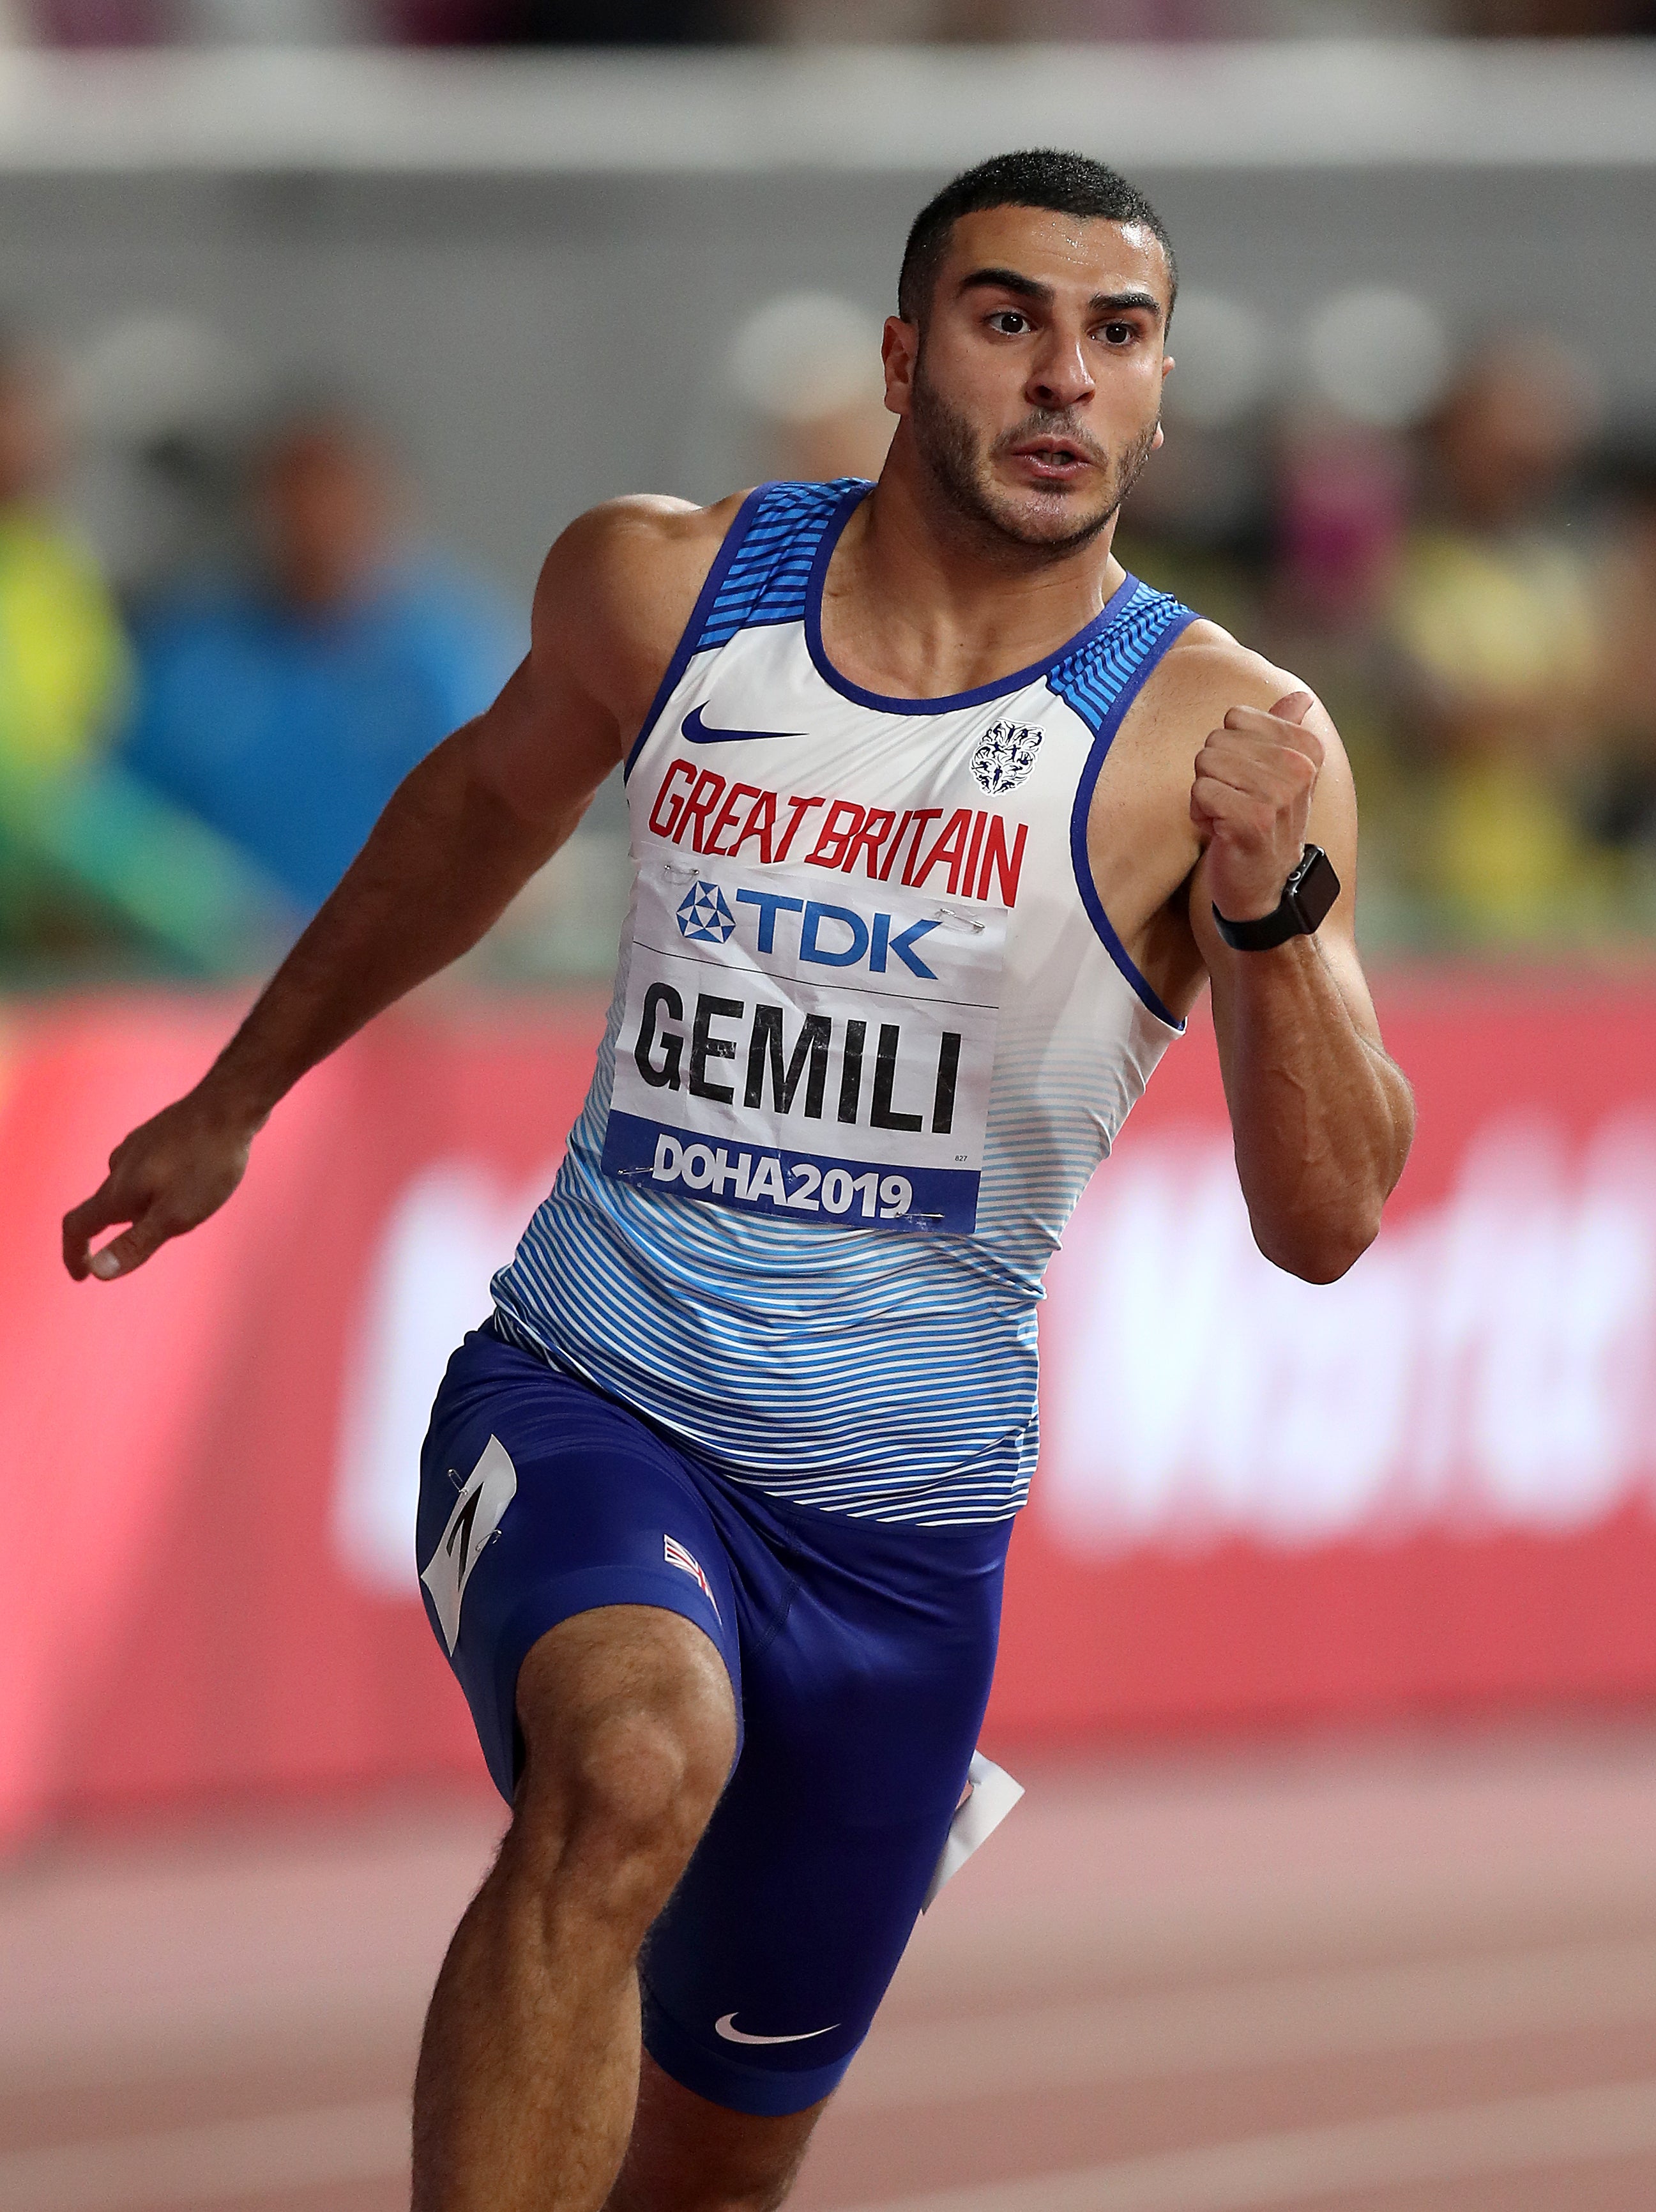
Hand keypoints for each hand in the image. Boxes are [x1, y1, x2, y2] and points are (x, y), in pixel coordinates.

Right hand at [62, 1087, 258, 1281]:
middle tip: (173, 1232)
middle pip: (105, 1209)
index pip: (77, 1227)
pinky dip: (158, 1186)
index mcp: (117, 1192)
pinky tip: (190, 1179)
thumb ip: (136, 1244)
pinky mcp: (156, 1134)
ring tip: (189, 1205)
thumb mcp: (176, 1214)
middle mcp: (118, 1167)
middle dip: (128, 1230)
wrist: (230, 1105)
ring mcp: (136, 1146)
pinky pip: (146, 1169)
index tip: (81, 1275)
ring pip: (128, 1187)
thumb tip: (98, 1272)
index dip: (73, 1255)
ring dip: (145, 1206)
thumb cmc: (207, 1163)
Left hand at [1191, 690, 1323, 923]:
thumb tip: (1300, 697)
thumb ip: (1286, 731)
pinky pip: (1199, 792)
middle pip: (1215, 741)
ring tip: (1230, 818)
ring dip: (1207, 796)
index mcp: (1306, 748)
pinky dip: (1201, 816)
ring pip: (1204, 765)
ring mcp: (1277, 794)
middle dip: (1215, 775)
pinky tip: (1223, 833)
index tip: (1249, 781)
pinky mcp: (1251, 819)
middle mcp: (1298, 768)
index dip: (1230, 750)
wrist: (1264, 886)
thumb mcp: (1280, 774)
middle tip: (1237, 804)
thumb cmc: (1264, 824)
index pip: (1235, 717)